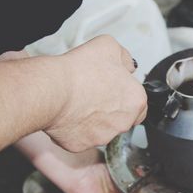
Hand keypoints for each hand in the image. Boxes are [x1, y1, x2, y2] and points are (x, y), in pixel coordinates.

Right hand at [45, 35, 146, 151]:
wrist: (53, 90)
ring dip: (95, 120)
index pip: (140, 105)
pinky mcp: (82, 145)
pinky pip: (82, 138)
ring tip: (79, 103)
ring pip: (103, 130)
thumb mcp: (109, 47)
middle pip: (123, 119)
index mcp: (136, 100)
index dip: (126, 96)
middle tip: (94, 95)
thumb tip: (128, 66)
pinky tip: (68, 115)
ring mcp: (103, 137)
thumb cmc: (80, 71)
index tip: (114, 90)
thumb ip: (125, 58)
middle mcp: (124, 122)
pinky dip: (76, 129)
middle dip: (112, 110)